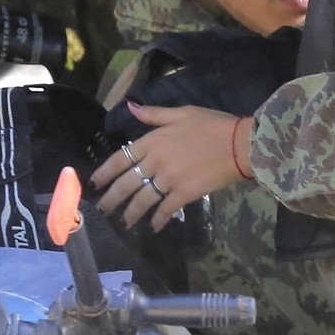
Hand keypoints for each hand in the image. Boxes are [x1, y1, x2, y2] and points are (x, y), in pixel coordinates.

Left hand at [91, 104, 253, 231]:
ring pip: (142, 199)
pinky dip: (158, 219)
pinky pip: (165, 209)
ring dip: (131, 213)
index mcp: (153, 140)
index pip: (121, 158)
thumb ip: (154, 114)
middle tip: (103, 210)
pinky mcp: (184, 194)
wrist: (239, 144)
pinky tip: (154, 226)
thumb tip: (129, 107)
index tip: (95, 183)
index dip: (105, 172)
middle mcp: (156, 161)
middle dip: (112, 198)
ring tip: (125, 222)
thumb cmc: (213, 125)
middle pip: (127, 183)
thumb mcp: (182, 112)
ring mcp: (169, 179)